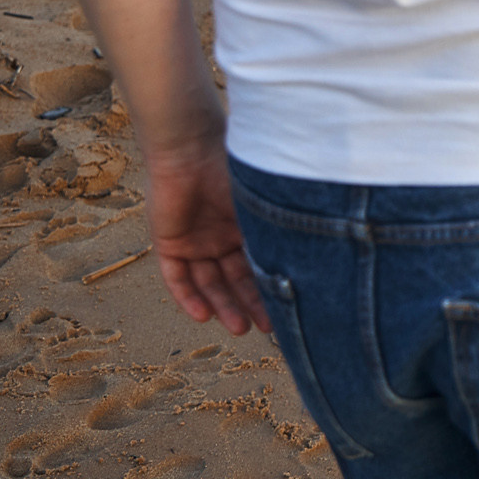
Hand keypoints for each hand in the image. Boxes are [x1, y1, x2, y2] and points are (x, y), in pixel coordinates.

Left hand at [140, 142, 270, 335]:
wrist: (191, 149)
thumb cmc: (235, 170)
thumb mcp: (260, 208)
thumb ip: (275, 235)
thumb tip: (310, 265)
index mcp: (245, 224)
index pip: (258, 264)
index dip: (270, 288)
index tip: (287, 311)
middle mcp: (220, 235)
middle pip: (235, 278)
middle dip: (250, 303)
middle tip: (266, 328)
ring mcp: (194, 240)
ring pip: (208, 282)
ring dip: (223, 305)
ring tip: (239, 328)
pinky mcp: (169, 243)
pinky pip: (177, 277)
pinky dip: (188, 297)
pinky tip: (204, 316)